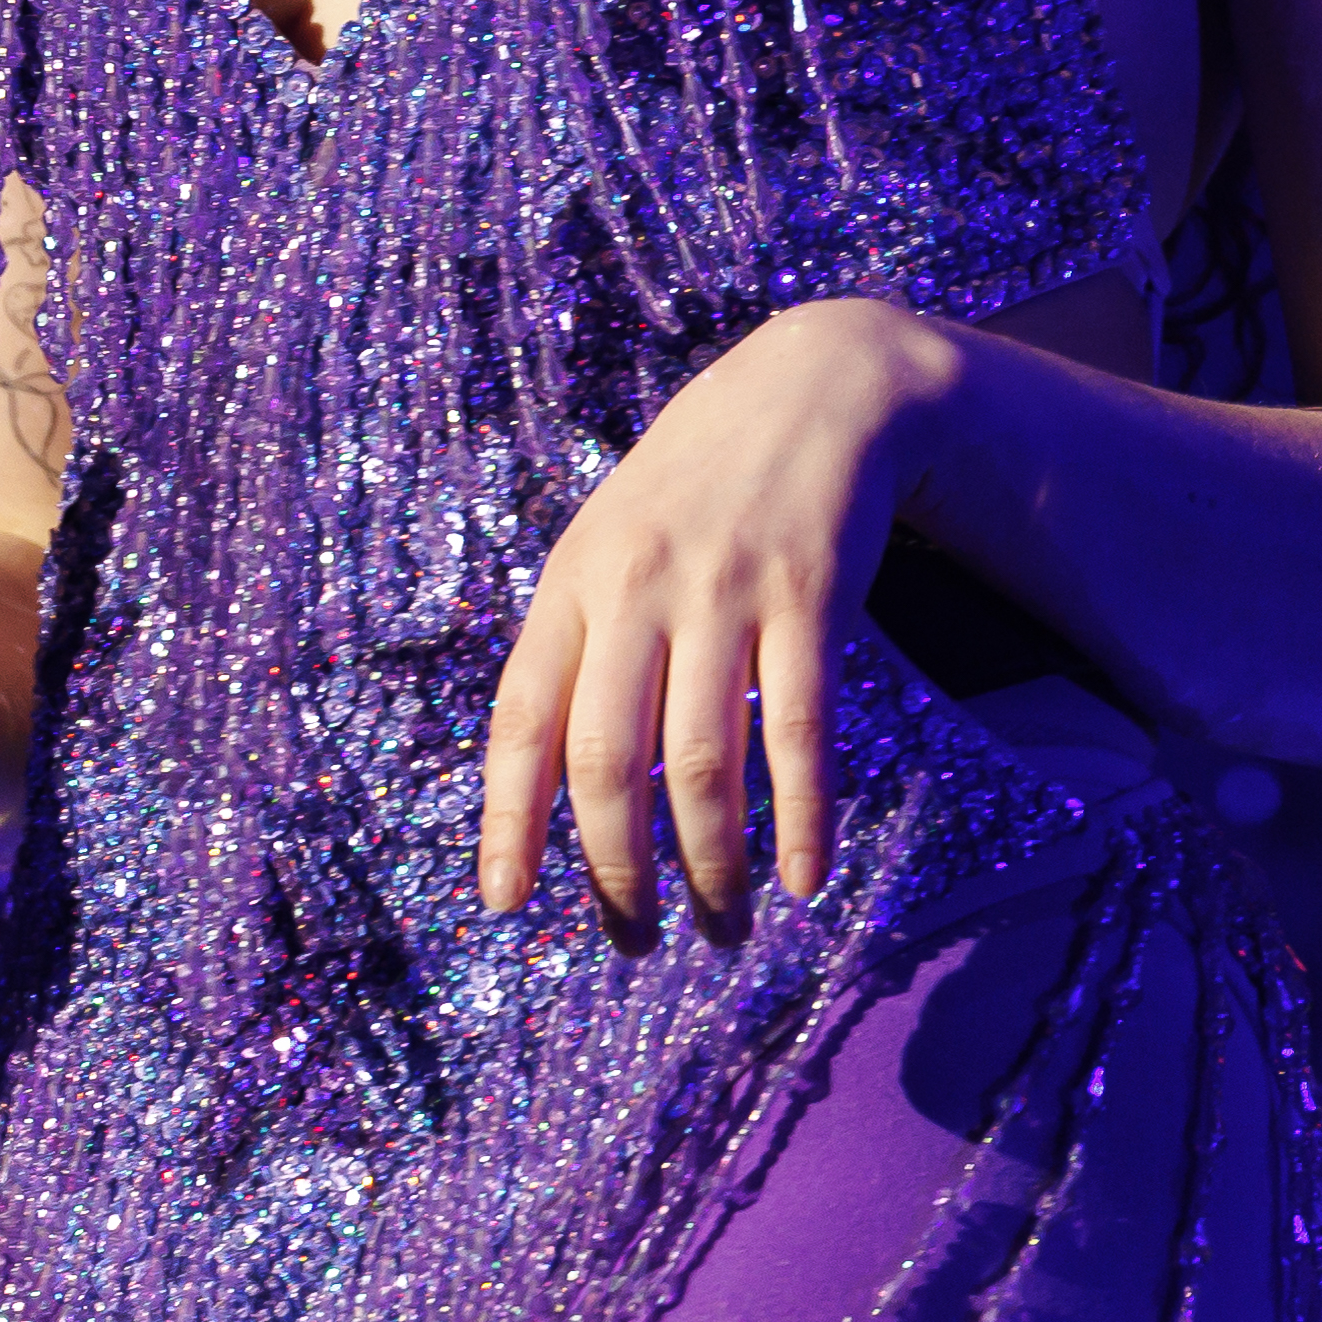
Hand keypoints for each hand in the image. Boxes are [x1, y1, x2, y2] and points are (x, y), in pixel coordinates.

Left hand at [478, 296, 959, 952]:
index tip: (504, 904)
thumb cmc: (700, 482)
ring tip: (725, 923)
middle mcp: (636, 584)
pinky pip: (798, 732)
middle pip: (605, 762)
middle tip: (636, 939)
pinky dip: (800, 818)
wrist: (818, 383)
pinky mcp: (808, 594)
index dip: (508, 819)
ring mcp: (723, 588)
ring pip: (698, 765)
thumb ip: (582, 639)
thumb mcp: (613, 537)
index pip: (521, 717)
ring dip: (710, 867)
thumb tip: (549, 781)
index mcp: (574, 577)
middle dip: (617, 871)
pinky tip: (804, 876)